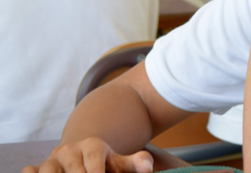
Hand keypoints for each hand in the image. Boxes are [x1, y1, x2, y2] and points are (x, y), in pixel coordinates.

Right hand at [22, 138, 152, 172]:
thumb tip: (148, 168)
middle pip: (74, 172)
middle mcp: (69, 150)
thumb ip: (134, 163)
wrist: (78, 156)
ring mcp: (51, 160)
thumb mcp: (117, 163)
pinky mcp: (36, 169)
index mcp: (92, 146)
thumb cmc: (101, 164)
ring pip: (49, 171)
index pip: (95, 165)